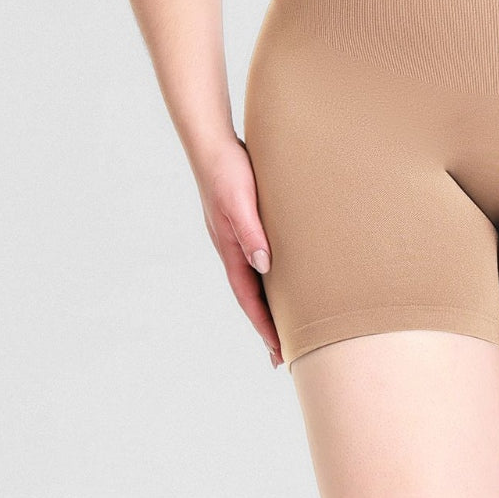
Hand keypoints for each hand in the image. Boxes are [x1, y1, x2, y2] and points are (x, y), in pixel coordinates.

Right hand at [193, 135, 282, 367]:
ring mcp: (236, 237)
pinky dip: (269, 276)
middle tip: (284, 354)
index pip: (248, 298)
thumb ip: (251, 232)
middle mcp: (232, 248)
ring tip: (285, 322)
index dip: (263, 325)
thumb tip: (265, 265)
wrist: (213, 143)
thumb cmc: (228, 171)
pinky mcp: (244, 223)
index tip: (278, 351)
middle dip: (266, 324)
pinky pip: (259, 257)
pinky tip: (281, 275)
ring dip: (268, 302)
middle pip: (251, 296)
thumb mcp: (240, 203)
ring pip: (255, 278)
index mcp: (230, 249)